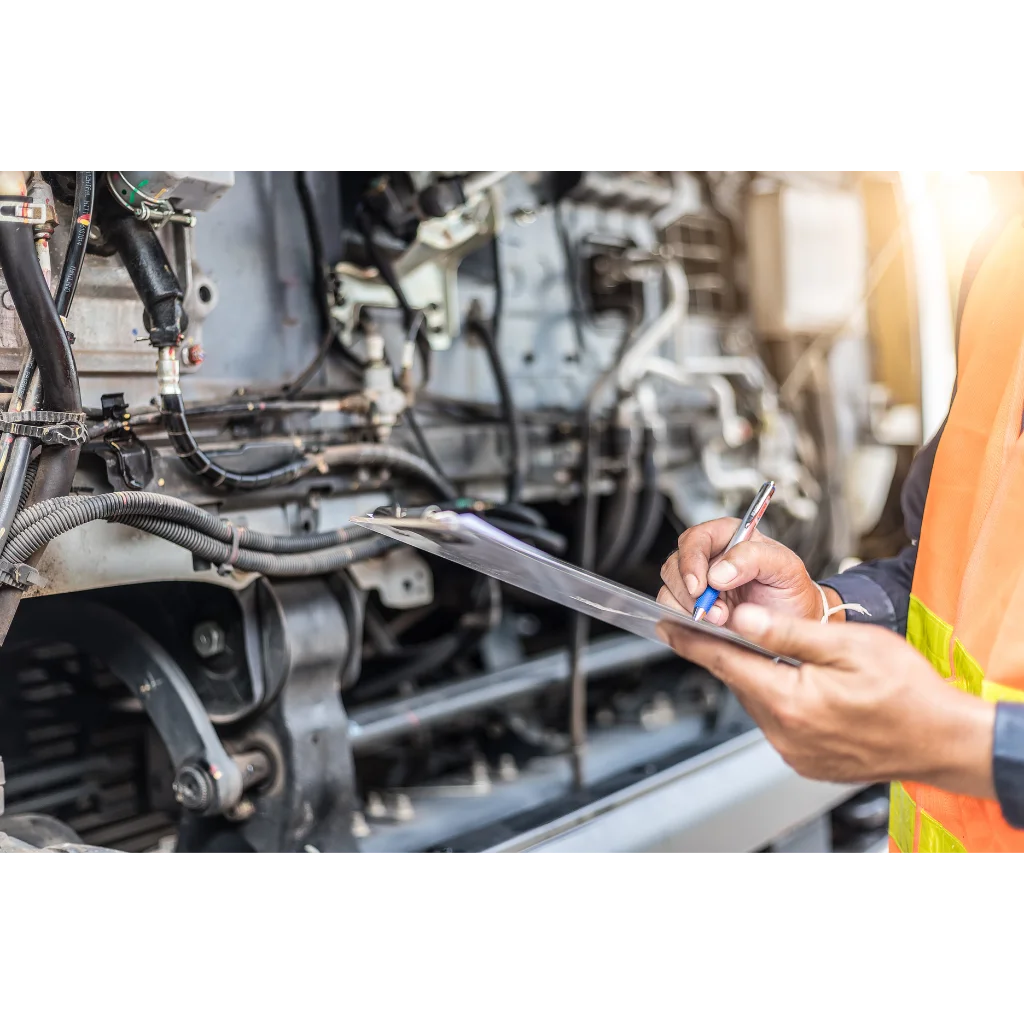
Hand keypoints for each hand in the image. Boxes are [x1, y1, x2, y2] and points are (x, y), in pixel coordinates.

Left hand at [656, 603, 995, 797]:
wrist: (945, 739)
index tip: (666, 626)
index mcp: (791, 701)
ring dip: (760, 678)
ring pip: (759, 702)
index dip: (692, 642)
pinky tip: (803, 687)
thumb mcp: (847, 646)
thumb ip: (788, 633)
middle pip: (741, 682)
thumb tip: (742, 620)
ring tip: (783, 656)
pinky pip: (779, 723)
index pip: (725, 664)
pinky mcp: (807, 760)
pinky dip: (780, 700)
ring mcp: (796, 751)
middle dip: (733, 654)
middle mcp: (786, 732)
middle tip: (734, 628)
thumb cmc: (907, 692)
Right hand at [658, 518, 826, 625]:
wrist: (796, 624)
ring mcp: (699, 585)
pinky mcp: (693, 608)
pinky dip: (684, 621)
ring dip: (688, 609)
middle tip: (716, 611)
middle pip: (675, 565)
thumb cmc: (792, 592)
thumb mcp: (786, 568)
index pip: (696, 539)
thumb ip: (754, 558)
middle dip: (691, 592)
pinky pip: (671, 611)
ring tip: (720, 619)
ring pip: (669, 589)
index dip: (692, 561)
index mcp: (729, 537)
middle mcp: (709, 558)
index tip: (702, 586)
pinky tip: (709, 626)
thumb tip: (718, 571)